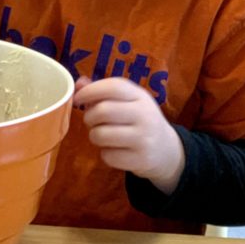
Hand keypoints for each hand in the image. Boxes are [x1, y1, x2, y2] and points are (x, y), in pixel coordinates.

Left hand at [74, 76, 184, 193]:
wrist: (166, 150)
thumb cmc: (139, 120)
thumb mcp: (128, 101)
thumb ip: (104, 92)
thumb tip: (79, 84)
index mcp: (141, 96)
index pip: (113, 87)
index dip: (90, 91)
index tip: (78, 98)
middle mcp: (145, 115)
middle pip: (103, 111)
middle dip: (89, 117)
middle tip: (92, 121)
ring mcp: (144, 138)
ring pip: (101, 135)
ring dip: (94, 136)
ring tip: (103, 136)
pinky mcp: (141, 159)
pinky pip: (107, 156)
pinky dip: (105, 154)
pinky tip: (115, 150)